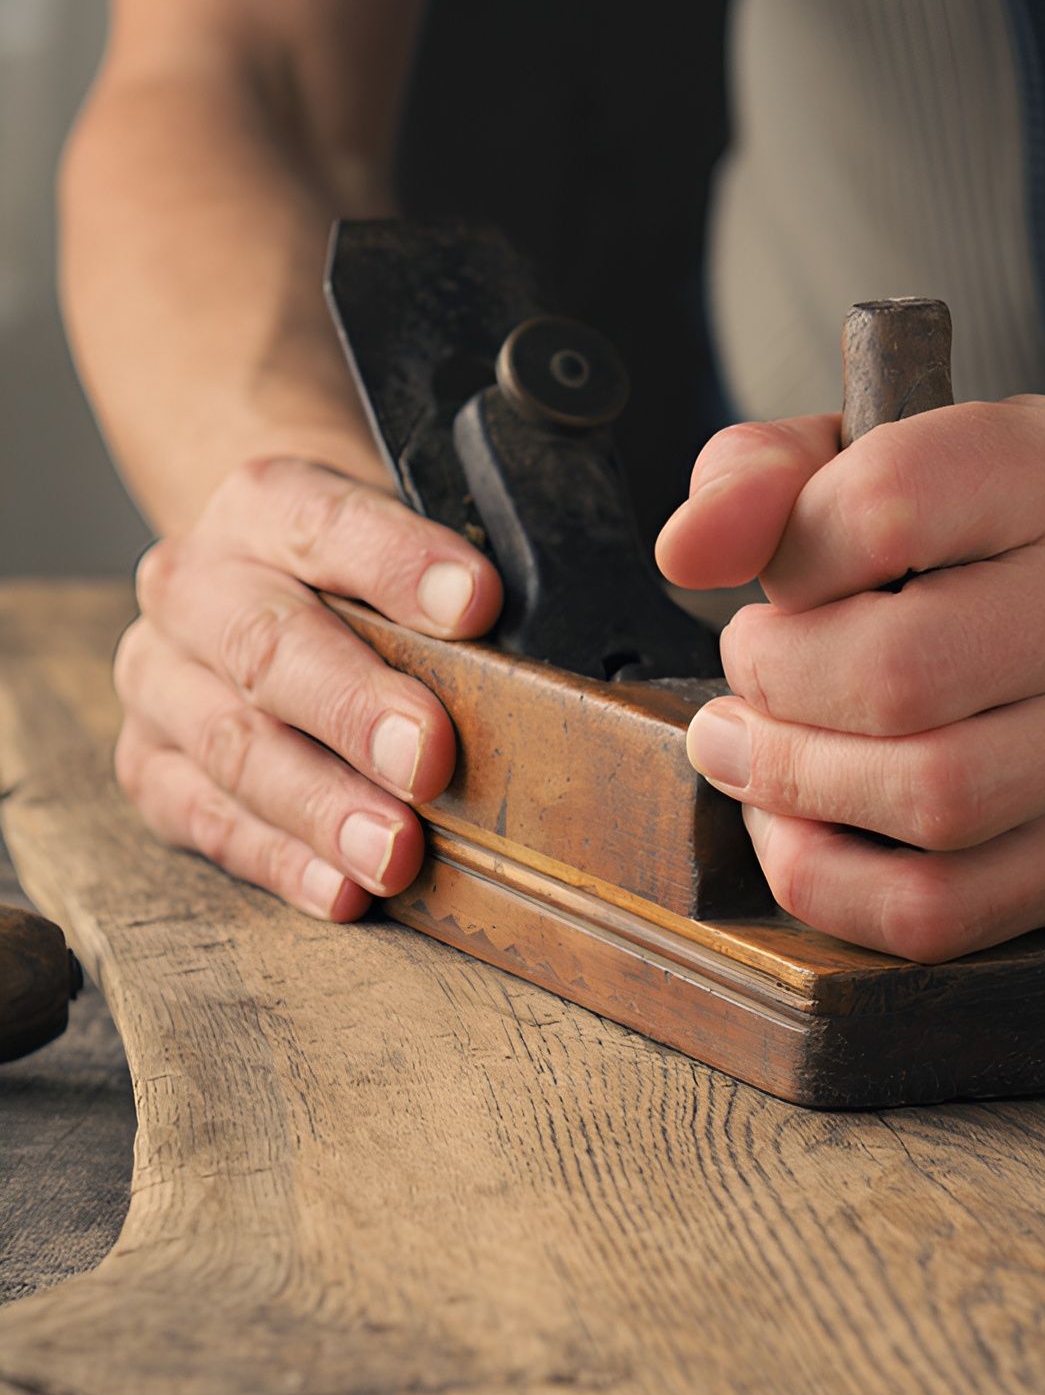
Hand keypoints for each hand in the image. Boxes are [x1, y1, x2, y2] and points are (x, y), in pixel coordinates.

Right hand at [114, 458, 500, 916]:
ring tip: (395, 852)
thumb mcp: (405, 549)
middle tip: (428, 759)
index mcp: (265, 506)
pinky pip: (209, 820)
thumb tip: (542, 649)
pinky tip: (340, 889)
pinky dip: (280, 861)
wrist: (266, 585)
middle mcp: (197, 586)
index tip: (474, 605)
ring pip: (235, 746)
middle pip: (268, 646)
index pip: (326, 524)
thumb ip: (455, 587)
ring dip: (322, 807)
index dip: (400, 564)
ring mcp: (163, 679)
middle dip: (354, 709)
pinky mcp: (152, 765)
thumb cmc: (359, 581)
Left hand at [656, 399, 1044, 961]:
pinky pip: (948, 910)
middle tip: (742, 695)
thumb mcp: (860, 459)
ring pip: (935, 804)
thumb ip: (756, 478)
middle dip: (776, 696)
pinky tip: (803, 837)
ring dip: (800, 797)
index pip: (888, 507)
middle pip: (905, 677)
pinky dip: (838, 890)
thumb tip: (688, 554)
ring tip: (761, 761)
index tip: (774, 589)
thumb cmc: (962, 535)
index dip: (786, 562)